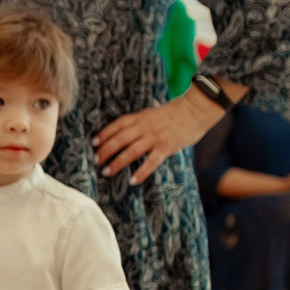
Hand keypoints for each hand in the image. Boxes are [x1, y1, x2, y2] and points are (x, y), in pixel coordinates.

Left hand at [95, 90, 223, 185]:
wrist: (196, 109)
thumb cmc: (177, 111)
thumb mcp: (155, 111)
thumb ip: (143, 119)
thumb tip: (133, 124)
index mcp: (141, 117)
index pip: (117, 125)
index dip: (104, 134)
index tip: (93, 143)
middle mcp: (145, 127)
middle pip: (119, 139)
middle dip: (105, 150)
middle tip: (96, 161)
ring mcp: (155, 137)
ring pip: (131, 151)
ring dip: (117, 162)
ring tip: (107, 172)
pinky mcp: (166, 147)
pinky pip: (151, 162)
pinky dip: (141, 172)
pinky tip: (133, 180)